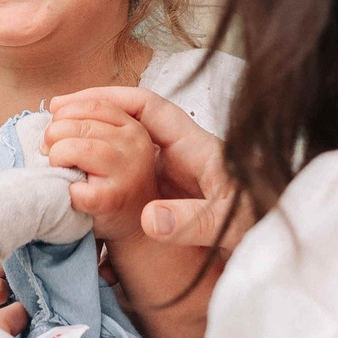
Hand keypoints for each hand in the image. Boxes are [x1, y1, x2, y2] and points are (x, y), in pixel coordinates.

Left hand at [44, 96, 162, 241]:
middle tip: (50, 152)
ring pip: (72, 147)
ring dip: (56, 158)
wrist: (135, 227)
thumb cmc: (113, 183)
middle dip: (54, 135)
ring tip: (60, 170)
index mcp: (134, 128)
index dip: (67, 111)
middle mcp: (135, 145)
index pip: (94, 104)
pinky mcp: (111, 198)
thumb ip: (89, 121)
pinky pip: (73, 185)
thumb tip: (54, 104)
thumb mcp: (111, 144)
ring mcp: (126, 171)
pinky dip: (65, 190)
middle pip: (78, 123)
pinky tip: (72, 193)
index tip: (54, 124)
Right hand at [51, 86, 250, 253]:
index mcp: (199, 148)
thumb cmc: (263, 225)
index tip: (79, 101)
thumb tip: (148, 217)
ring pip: (132, 141)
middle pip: (135, 119)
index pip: (151, 108)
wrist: (280, 239)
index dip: (114, 98)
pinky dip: (109, 163)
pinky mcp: (177, 191)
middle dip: (96, 110)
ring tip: (60, 136)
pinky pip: (136, 168)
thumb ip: (190, 221)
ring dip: (99, 135)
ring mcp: (181, 170)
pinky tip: (85, 172)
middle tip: (57, 113)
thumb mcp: (227, 224)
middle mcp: (187, 153)